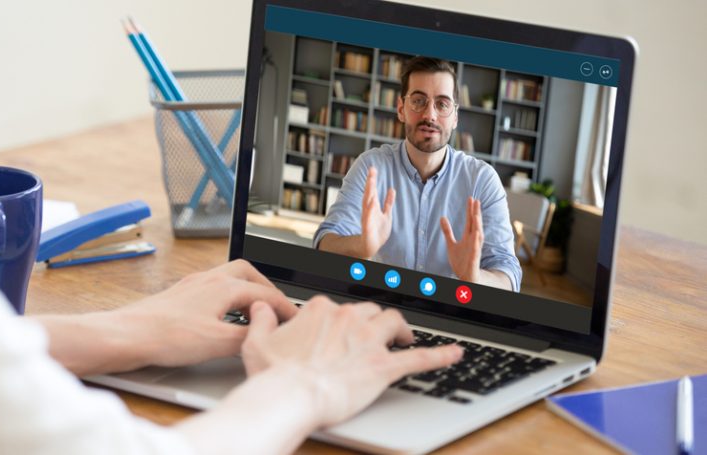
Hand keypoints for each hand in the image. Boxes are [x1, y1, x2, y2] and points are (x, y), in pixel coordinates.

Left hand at [118, 259, 297, 367]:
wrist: (127, 336)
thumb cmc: (166, 336)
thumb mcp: (218, 342)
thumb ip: (248, 337)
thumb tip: (265, 336)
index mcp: (222, 286)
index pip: (265, 292)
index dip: (284, 307)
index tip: (295, 320)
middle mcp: (207, 279)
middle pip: (246, 273)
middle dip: (266, 289)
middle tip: (276, 308)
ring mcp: (191, 286)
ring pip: (228, 279)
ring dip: (245, 292)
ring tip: (253, 312)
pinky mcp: (178, 297)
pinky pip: (212, 289)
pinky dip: (226, 299)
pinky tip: (222, 317)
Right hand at [241, 297, 462, 427]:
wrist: (291, 395)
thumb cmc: (273, 375)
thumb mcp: (256, 343)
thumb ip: (260, 320)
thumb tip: (260, 306)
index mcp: (321, 311)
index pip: (337, 307)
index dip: (341, 320)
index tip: (339, 329)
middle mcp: (348, 318)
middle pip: (369, 311)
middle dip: (373, 321)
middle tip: (375, 334)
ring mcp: (368, 341)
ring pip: (393, 322)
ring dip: (400, 329)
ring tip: (403, 337)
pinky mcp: (384, 366)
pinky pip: (420, 358)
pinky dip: (440, 355)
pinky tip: (455, 354)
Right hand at [360, 166, 395, 258]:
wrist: (372, 245)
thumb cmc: (378, 231)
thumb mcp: (386, 214)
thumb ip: (388, 202)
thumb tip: (392, 189)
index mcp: (373, 206)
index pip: (373, 190)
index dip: (373, 179)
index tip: (373, 168)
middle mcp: (369, 210)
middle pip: (369, 193)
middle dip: (370, 182)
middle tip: (371, 170)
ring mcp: (367, 218)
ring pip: (367, 203)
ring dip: (369, 192)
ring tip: (371, 182)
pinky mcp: (368, 227)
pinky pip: (368, 218)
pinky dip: (370, 210)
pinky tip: (372, 202)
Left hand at [440, 196, 483, 282]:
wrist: (465, 276)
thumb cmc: (460, 261)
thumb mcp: (451, 244)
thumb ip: (447, 231)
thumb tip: (442, 217)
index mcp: (468, 237)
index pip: (470, 221)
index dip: (470, 210)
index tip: (471, 198)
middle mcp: (473, 241)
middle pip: (475, 224)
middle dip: (475, 213)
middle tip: (476, 200)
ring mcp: (474, 249)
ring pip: (478, 235)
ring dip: (478, 224)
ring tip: (476, 213)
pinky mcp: (474, 258)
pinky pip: (476, 249)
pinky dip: (477, 242)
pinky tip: (477, 233)